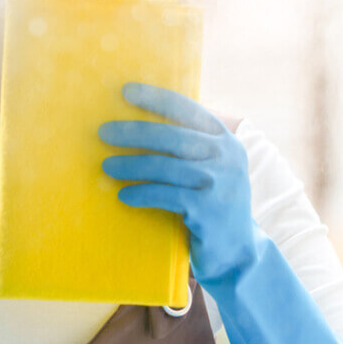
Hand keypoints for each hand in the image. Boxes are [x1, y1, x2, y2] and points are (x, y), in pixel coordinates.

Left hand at [98, 82, 256, 285]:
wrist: (238, 252)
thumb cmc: (213, 203)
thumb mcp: (212, 167)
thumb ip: (189, 146)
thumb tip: (138, 125)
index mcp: (225, 139)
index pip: (187, 109)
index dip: (156, 98)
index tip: (126, 91)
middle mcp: (226, 156)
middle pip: (171, 136)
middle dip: (134, 131)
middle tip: (104, 132)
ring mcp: (219, 183)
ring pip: (165, 166)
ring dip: (131, 164)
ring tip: (108, 166)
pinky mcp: (207, 209)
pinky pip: (165, 195)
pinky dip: (141, 193)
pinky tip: (123, 195)